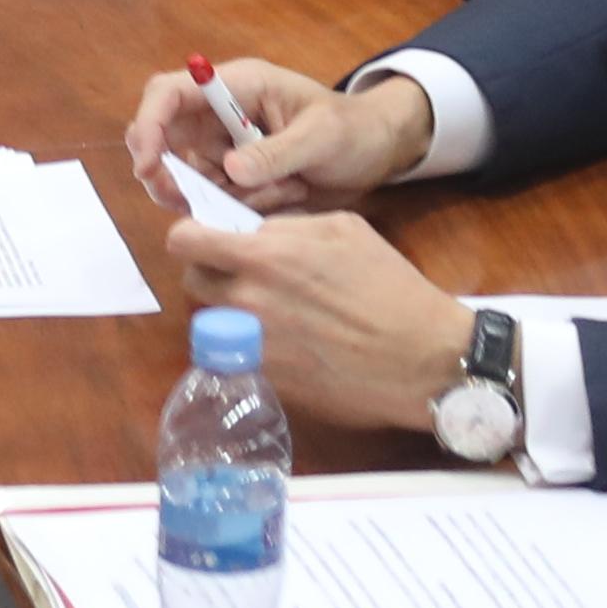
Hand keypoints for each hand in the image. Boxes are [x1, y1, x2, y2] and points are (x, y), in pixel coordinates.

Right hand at [125, 53, 429, 209]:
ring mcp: (225, 147)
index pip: (169, 93)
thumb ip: (277, 151)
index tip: (148, 164)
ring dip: (224, 196)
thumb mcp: (322, 136)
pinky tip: (287, 197)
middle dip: (168, 173)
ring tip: (286, 190)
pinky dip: (241, 209)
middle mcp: (220, 115)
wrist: (376, 152)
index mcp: (237, 86)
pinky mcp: (236, 177)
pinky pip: (217, 199)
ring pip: (189, 178)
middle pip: (162, 138)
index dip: (149, 124)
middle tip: (195, 201)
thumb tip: (230, 171)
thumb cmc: (352, 129)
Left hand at [168, 205, 468, 433]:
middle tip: (242, 275)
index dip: (190, 236)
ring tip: (267, 310)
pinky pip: (238, 356)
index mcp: (263, 256)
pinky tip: (286, 342)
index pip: (184, 241)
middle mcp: (247, 301)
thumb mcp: (343, 229)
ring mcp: (254, 346)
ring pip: (211, 323)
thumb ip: (287, 226)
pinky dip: (250, 347)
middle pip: (192, 282)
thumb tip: (253, 232)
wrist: (422, 357)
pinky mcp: (269, 381)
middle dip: (210, 273)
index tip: (206, 239)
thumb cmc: (389, 286)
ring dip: (228, 312)